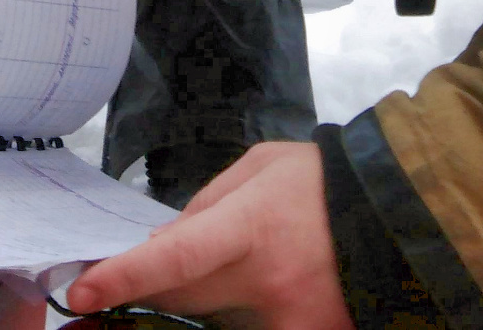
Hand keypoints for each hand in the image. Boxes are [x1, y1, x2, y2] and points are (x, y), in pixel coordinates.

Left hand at [64, 143, 352, 329]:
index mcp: (252, 228)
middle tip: (141, 270)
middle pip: (183, 300)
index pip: (176, 259)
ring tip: (239, 265)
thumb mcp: (259, 168)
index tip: (82, 291)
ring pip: (213, 322)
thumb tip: (162, 246)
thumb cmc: (322, 183)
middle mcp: (267, 283)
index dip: (124, 277)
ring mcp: (289, 321)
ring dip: (205, 299)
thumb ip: (205, 206)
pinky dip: (238, 314)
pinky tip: (255, 288)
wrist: (400, 214)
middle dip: (154, 286)